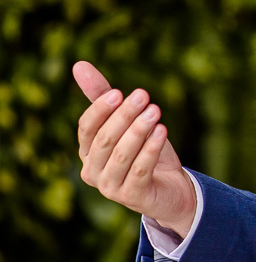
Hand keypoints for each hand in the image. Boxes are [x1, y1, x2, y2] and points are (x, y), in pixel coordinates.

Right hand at [73, 61, 195, 237]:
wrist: (171, 188)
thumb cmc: (145, 151)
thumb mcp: (128, 122)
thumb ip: (104, 97)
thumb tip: (79, 64)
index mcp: (87, 152)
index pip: (86, 128)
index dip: (100, 109)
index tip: (119, 92)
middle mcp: (92, 171)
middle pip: (104, 140)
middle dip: (124, 116)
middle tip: (143, 95)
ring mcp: (110, 187)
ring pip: (121, 155)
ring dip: (138, 131)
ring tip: (155, 111)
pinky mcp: (132, 197)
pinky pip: (140, 170)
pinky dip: (150, 150)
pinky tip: (162, 131)